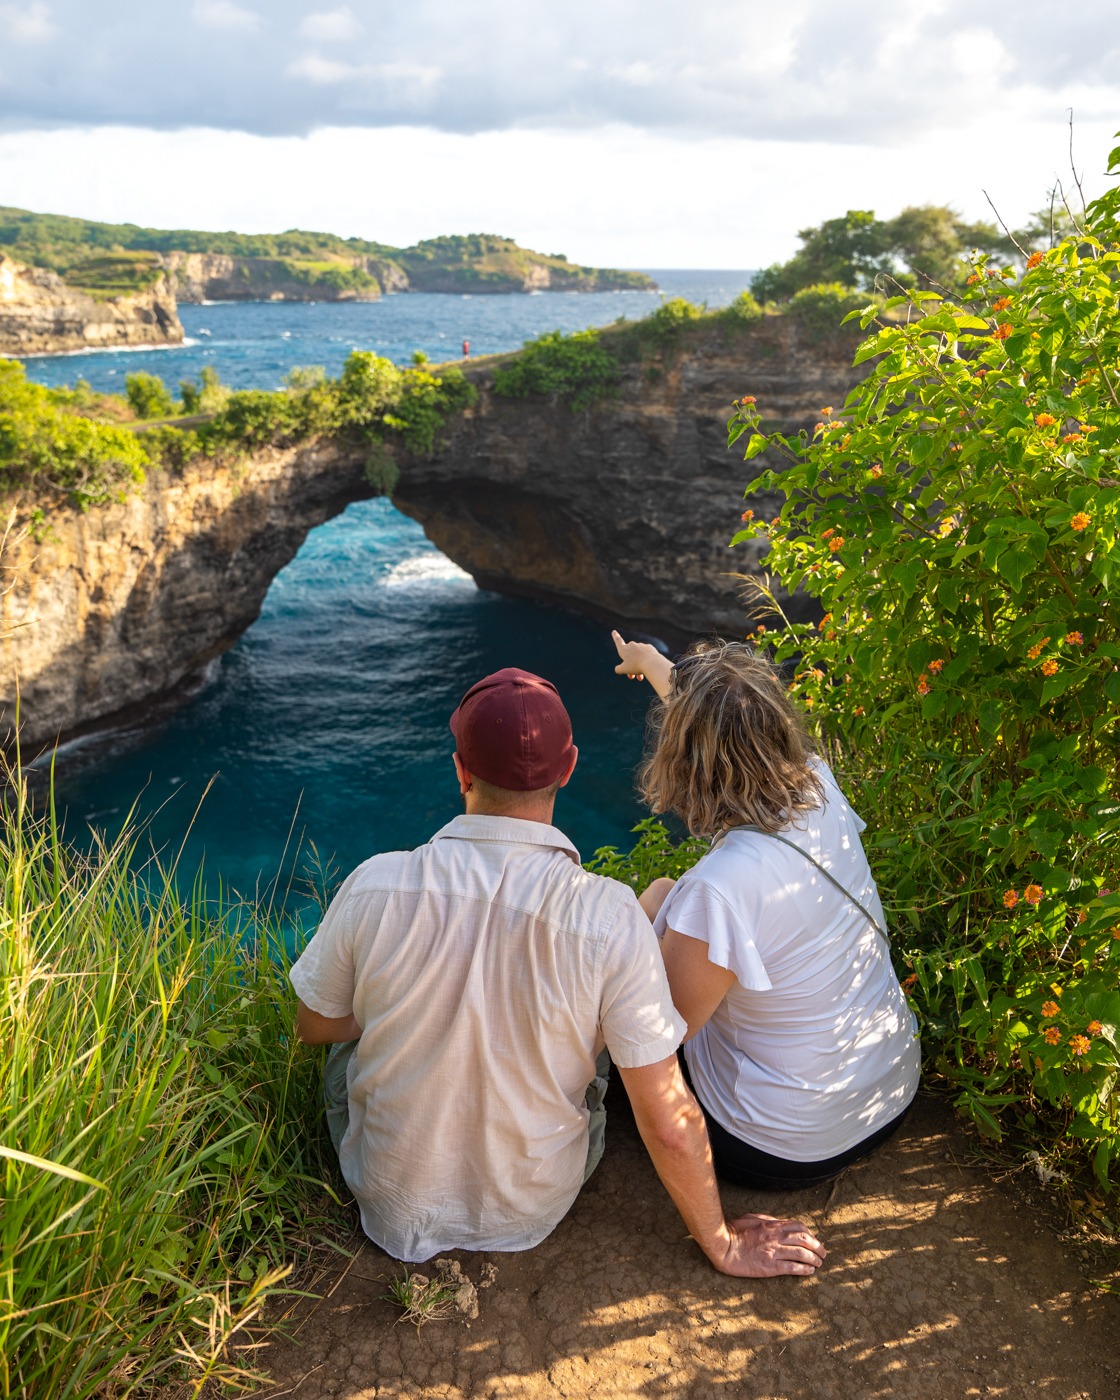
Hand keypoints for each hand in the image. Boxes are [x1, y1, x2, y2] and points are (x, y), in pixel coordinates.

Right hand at [611, 630, 673, 698]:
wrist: (651, 663)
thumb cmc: (635, 666)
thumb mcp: (623, 670)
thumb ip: (618, 669)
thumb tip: (619, 668)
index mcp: (624, 649)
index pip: (618, 641)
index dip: (615, 637)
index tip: (614, 631)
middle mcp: (632, 645)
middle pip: (630, 656)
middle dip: (630, 665)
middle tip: (632, 677)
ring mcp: (641, 646)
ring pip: (638, 657)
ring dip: (638, 666)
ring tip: (640, 677)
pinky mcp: (650, 648)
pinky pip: (646, 656)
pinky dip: (645, 662)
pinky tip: (648, 667)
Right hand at [709, 1212, 826, 1277]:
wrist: (723, 1246)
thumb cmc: (733, 1231)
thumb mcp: (751, 1218)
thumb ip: (766, 1220)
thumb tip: (777, 1222)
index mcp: (772, 1225)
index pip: (799, 1227)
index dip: (810, 1234)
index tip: (813, 1240)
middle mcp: (776, 1237)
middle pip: (804, 1240)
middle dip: (817, 1247)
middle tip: (823, 1253)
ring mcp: (773, 1252)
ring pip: (802, 1254)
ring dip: (814, 1259)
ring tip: (819, 1263)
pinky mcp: (770, 1267)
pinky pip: (792, 1267)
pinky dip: (804, 1269)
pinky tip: (809, 1271)